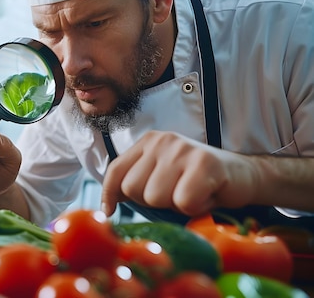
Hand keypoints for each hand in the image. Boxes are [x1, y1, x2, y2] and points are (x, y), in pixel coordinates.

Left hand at [101, 131, 259, 216]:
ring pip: (155, 197)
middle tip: (176, 194)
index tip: (110, 211)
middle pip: (133, 188)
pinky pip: (183, 201)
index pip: (115, 170)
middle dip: (152, 202)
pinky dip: (194, 208)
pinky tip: (205, 196)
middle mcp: (162, 140)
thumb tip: (107, 208)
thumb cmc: (198, 181)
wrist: (245, 175)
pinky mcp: (204, 162)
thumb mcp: (161, 176)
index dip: (109, 194)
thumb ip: (137, 183)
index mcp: (148, 142)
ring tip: (191, 193)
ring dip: (174, 205)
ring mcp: (182, 149)